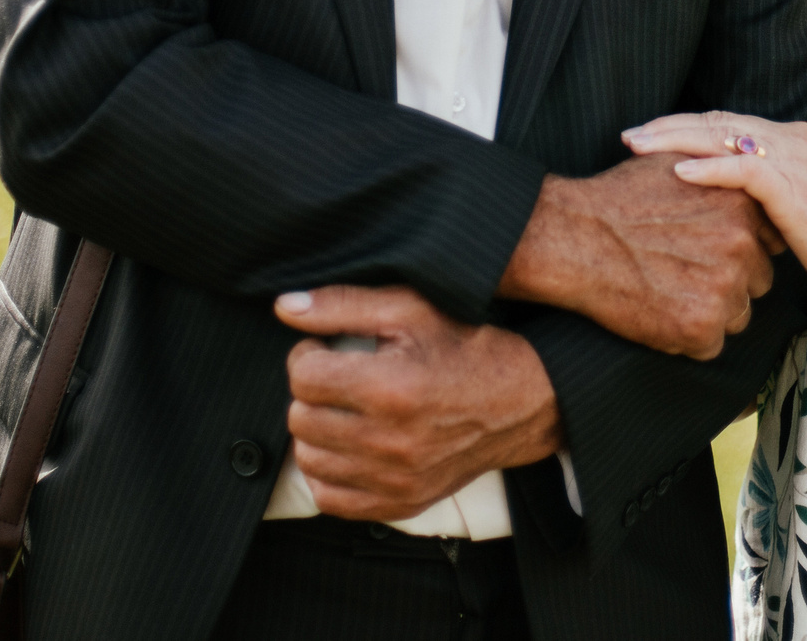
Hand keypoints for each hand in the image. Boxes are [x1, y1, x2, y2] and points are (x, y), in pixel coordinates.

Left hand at [276, 285, 561, 520]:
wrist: (522, 399)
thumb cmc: (465, 344)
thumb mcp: (411, 308)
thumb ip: (343, 304)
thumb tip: (284, 306)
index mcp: (390, 388)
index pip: (303, 377)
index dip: (307, 354)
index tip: (326, 348)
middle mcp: (390, 441)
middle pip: (300, 418)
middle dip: (312, 392)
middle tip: (338, 376)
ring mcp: (396, 480)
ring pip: (309, 460)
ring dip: (317, 431)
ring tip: (343, 409)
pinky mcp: (401, 503)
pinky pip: (331, 499)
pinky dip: (330, 472)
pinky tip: (348, 445)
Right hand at [497, 153, 782, 359]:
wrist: (575, 235)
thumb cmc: (619, 198)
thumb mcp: (677, 163)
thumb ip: (721, 171)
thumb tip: (743, 172)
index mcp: (741, 204)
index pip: (769, 240)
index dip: (741, 248)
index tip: (711, 249)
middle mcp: (742, 245)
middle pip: (757, 280)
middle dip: (730, 281)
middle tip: (685, 272)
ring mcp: (723, 289)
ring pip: (737, 315)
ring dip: (711, 310)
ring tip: (668, 290)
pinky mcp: (700, 328)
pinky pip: (711, 344)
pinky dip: (688, 336)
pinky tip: (659, 311)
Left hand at [622, 111, 806, 308]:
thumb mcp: (801, 213)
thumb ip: (770, 199)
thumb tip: (734, 210)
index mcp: (794, 142)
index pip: (729, 124)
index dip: (687, 128)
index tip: (650, 139)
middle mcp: (792, 140)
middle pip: (717, 122)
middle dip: (669, 126)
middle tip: (629, 136)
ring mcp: (794, 160)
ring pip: (721, 137)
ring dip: (674, 139)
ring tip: (637, 146)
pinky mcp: (793, 187)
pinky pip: (740, 170)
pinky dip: (706, 169)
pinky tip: (675, 172)